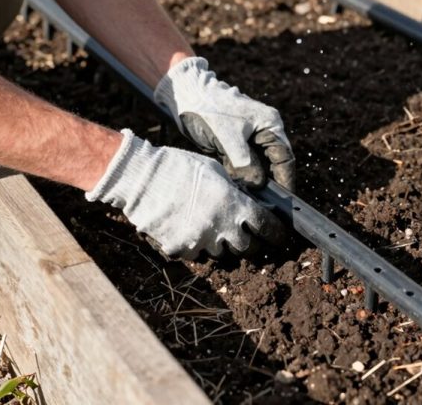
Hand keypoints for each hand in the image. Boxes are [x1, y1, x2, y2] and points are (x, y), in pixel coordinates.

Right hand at [86, 130, 283, 258]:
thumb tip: (248, 200)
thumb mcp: (216, 171)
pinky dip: (198, 247)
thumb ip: (234, 190)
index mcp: (234, 204)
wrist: (142, 178)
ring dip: (223, 244)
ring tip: (214, 229)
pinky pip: (197, 255)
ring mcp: (201, 241)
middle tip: (246, 235)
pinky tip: (191, 232)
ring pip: (222, 253)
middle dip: (250, 242)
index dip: (275, 233)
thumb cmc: (179, 167)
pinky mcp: (181, 249)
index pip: (266, 226)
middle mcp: (222, 226)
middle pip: (247, 247)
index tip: (279, 237)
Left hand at [154, 57, 295, 190]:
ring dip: (252, 181)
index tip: (282, 201)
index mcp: (270, 125)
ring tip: (247, 196)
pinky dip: (240, 176)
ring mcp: (250, 139)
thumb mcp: (228, 139)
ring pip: (258, 168)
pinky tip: (235, 186)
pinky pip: (243, 166)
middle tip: (262, 203)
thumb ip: (246, 163)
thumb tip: (259, 185)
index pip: (284, 158)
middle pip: (273, 165)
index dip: (285, 180)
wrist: (183, 95)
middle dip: (267, 184)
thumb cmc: (207, 110)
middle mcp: (264, 132)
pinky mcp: (236, 146)